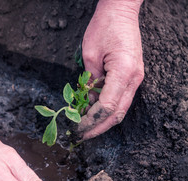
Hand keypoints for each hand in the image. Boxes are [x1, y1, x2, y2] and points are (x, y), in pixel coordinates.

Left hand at [78, 0, 143, 138]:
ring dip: (102, 120)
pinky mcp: (132, 75)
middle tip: (81, 135)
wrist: (120, 11)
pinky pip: (120, 98)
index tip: (76, 127)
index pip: (107, 106)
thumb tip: (85, 102)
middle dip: (98, 127)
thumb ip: (89, 81)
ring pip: (120, 108)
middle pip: (117, 113)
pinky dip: (106, 108)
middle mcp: (134, 78)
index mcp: (123, 72)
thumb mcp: (89, 55)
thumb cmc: (104, 27)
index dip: (91, 120)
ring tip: (85, 128)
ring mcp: (135, 78)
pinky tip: (92, 112)